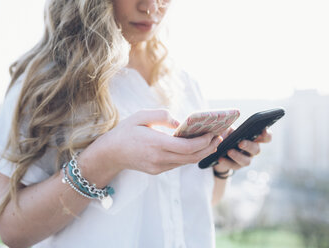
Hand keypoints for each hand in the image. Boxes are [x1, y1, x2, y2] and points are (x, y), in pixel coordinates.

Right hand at [80, 109, 222, 175]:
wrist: (109, 154)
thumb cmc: (125, 132)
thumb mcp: (140, 116)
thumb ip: (161, 116)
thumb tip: (180, 122)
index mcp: (156, 144)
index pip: (187, 147)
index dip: (204, 141)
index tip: (213, 133)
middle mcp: (159, 159)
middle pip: (191, 157)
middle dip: (208, 148)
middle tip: (219, 137)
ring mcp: (158, 167)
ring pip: (186, 162)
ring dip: (200, 153)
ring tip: (210, 141)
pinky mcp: (157, 171)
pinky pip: (178, 164)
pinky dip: (188, 156)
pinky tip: (194, 146)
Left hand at [214, 127, 271, 172]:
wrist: (217, 148)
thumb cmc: (225, 135)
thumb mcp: (227, 128)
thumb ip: (229, 127)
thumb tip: (225, 126)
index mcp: (253, 138)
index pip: (266, 137)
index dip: (267, 135)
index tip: (263, 131)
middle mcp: (252, 149)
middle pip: (256, 149)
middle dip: (249, 146)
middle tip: (240, 143)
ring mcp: (245, 159)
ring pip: (246, 161)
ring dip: (238, 156)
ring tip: (229, 151)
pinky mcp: (236, 166)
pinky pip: (233, 165)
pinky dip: (226, 162)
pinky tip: (220, 158)